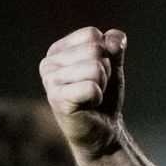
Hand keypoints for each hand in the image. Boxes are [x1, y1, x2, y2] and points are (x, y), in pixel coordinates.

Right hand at [40, 27, 127, 158]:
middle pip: (95, 50)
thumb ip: (115, 48)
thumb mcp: (113, 67)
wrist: (103, 131)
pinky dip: (97, 97)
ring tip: (92, 97)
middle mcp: (48, 63)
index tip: (99, 74)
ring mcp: (50, 81)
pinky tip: (88, 105)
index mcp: (58, 50)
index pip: (92, 34)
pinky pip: (91, 87)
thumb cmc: (105, 97)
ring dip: (103, 84)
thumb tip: (116, 38)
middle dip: (106, 70)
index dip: (106, 54)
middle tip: (97, 88)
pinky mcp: (57, 99)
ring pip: (95, 68)